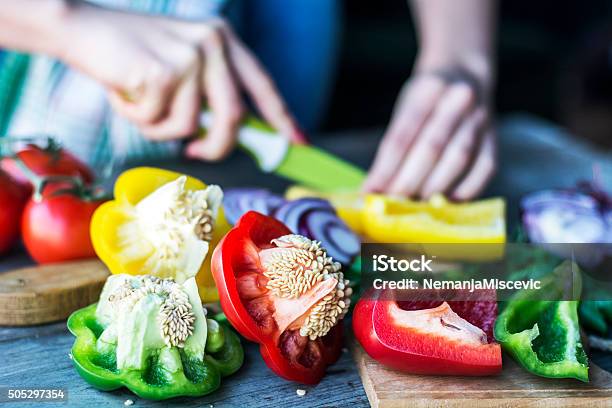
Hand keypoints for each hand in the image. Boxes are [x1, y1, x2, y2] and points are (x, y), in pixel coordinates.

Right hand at [60, 2, 303, 159]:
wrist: (80, 28)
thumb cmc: (131, 55)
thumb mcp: (181, 67)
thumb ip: (208, 94)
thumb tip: (234, 135)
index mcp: (222, 40)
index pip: (261, 84)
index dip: (280, 117)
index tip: (297, 142)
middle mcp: (213, 43)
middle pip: (233, 117)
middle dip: (216, 146)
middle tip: (195, 152)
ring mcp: (189, 56)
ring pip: (190, 126)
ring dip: (160, 127)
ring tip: (138, 101)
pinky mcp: (162, 72)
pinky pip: (158, 123)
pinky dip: (137, 119)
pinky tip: (122, 92)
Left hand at [363, 71, 495, 199]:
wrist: (465, 73)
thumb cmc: (426, 100)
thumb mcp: (405, 109)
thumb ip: (394, 146)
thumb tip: (376, 189)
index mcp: (428, 89)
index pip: (402, 135)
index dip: (385, 169)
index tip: (370, 193)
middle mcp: (458, 99)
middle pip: (430, 148)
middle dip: (408, 182)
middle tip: (391, 205)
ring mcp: (481, 118)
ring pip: (458, 158)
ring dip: (434, 188)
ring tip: (414, 209)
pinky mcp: (494, 137)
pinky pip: (484, 168)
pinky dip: (466, 190)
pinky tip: (447, 205)